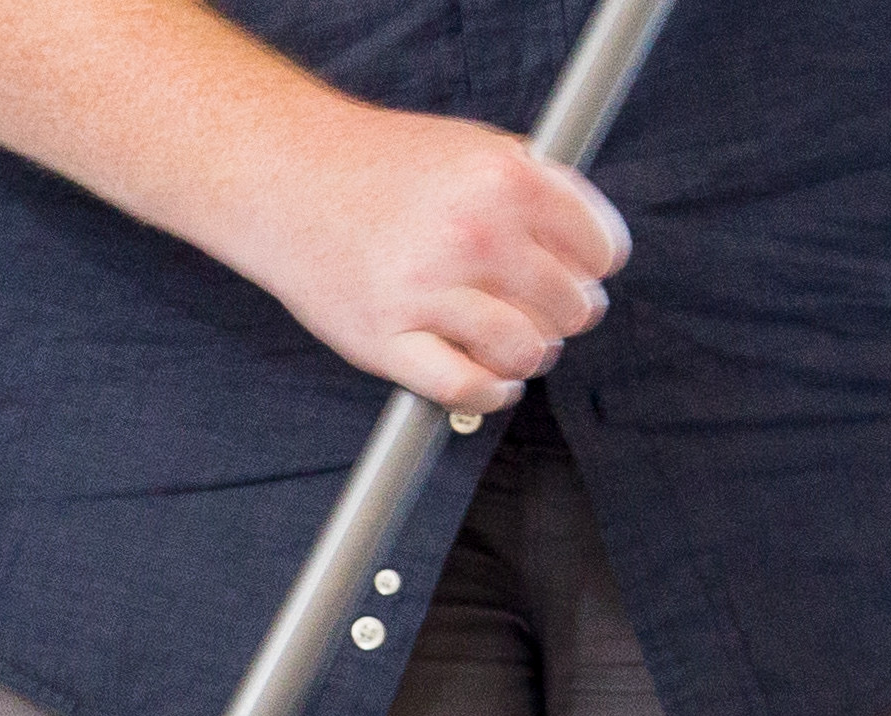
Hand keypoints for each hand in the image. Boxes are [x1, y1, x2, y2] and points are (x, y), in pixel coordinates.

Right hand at [210, 92, 627, 412]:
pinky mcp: (386, 340)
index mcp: (506, 181)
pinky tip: (492, 381)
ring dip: (530, 356)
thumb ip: (537, 188)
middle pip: (571, 307)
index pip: (600, 250)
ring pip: (526, 351)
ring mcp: (428, 291)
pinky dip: (491, 393)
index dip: (598, 267)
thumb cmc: (385, 167)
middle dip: (566, 315)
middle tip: (545, 311)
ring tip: (516, 345)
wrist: (291, 180)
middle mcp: (474, 235)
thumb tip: (591, 248)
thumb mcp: (476, 147)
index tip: (585, 275)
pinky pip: (466, 387)